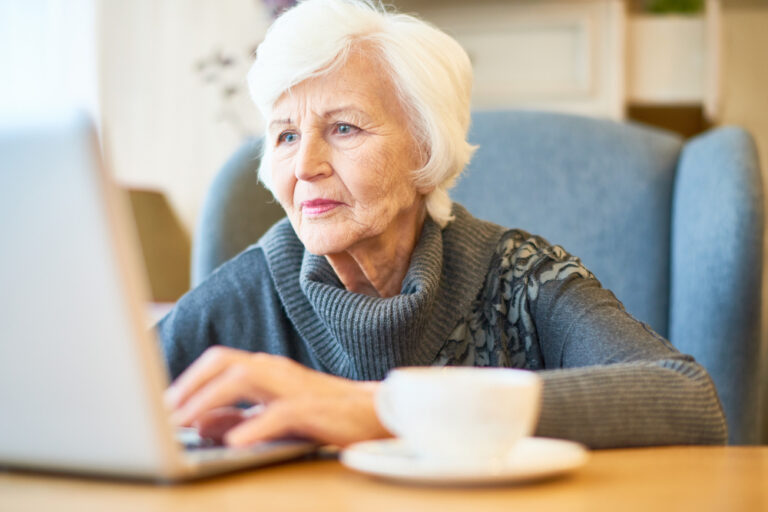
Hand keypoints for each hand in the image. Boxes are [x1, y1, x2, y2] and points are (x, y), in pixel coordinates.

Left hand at [163, 347, 390, 447]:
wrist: (376, 414)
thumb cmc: (326, 415)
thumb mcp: (274, 416)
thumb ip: (240, 417)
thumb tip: (201, 424)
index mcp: (266, 370)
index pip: (218, 362)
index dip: (187, 380)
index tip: (162, 405)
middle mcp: (276, 370)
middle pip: (224, 361)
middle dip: (190, 384)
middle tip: (165, 411)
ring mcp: (295, 386)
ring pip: (245, 377)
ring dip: (208, 398)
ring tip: (184, 421)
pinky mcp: (314, 409)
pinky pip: (280, 412)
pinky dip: (254, 425)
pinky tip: (235, 443)